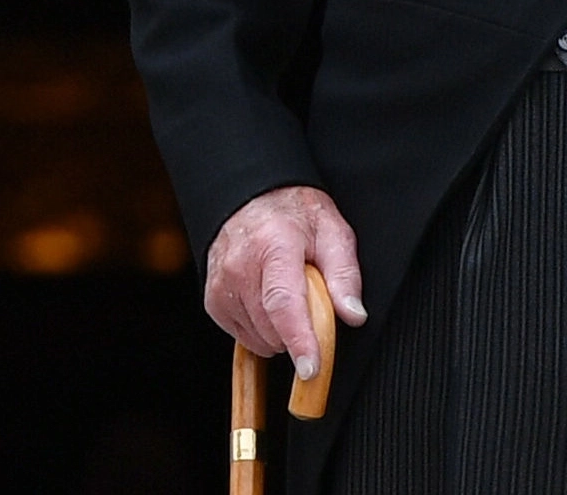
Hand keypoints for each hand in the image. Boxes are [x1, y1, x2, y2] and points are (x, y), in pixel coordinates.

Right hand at [203, 185, 369, 379]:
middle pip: (274, 328)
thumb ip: (345, 274)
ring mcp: (221, 285)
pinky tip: (268, 304)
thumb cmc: (294, 215)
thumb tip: (354, 315)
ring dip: (282, 331)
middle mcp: (240, 266)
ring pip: (260, 339)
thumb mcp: (332, 232)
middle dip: (302, 330)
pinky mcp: (213, 300)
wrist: (251, 198)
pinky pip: (244, 336)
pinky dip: (263, 330)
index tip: (311, 369)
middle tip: (310, 299)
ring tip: (287, 295)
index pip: (284, 303)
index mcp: (274, 246)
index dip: (300, 340)